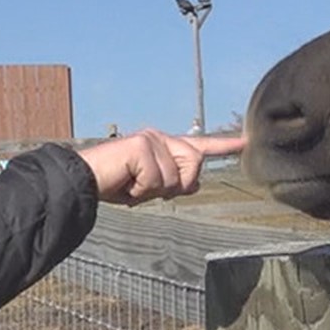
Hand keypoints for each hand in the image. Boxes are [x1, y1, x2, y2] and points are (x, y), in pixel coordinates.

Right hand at [75, 130, 245, 205]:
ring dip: (152, 191)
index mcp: (164, 145)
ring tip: (131, 185)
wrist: (84, 182)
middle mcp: (160, 137)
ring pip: (174, 179)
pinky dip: (140, 191)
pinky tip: (125, 183)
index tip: (245, 142)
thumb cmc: (114, 184)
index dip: (223, 145)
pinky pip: (156, 180)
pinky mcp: (141, 146)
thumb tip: (195, 184)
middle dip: (172, 186)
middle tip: (143, 187)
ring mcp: (151, 139)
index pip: (198, 145)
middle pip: (193, 167)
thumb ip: (172, 183)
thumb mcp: (148, 188)